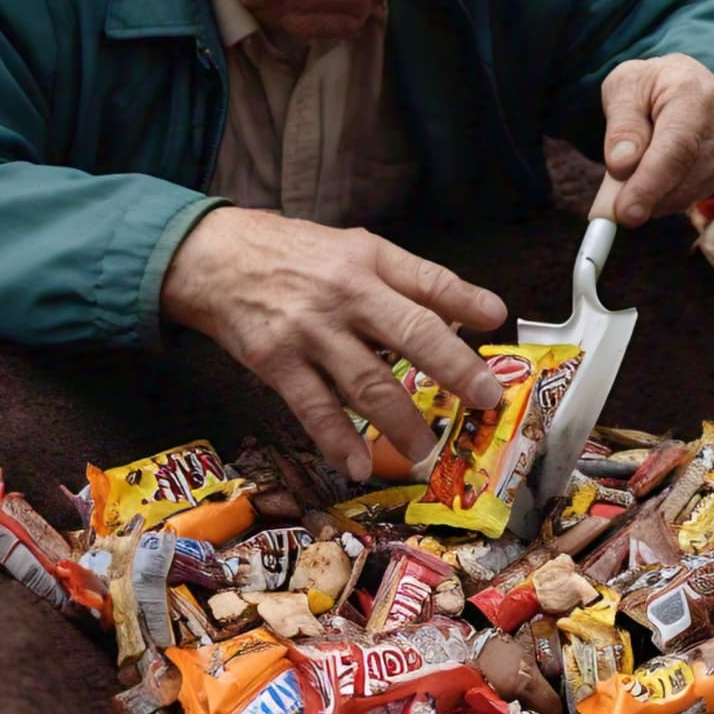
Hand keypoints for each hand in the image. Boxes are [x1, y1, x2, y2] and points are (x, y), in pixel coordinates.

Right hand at [159, 208, 507, 479]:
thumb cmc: (293, 255)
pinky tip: (358, 464)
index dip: (466, 299)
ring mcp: (311, 332)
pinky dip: (337, 439)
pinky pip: (314, 408)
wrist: (215, 259)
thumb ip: (409, 280)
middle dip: (454, 368)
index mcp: (369, 262)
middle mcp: (346, 295)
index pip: (427, 280)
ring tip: (429, 452)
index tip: (498, 320)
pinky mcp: (278, 363)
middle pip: (411, 333)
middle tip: (485, 398)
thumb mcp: (354, 249)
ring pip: (368, 383)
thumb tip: (468, 312)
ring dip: (403, 423)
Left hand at [600, 53, 713, 226]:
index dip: (650, 184)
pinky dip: (660, 201)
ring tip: (624, 183)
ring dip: (650, 200)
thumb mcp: (623, 88)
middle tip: (611, 211)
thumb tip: (622, 166)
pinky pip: (687, 199)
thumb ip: (622, 125)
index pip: (676, 149)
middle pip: (682, 177)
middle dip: (644, 199)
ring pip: (684, 194)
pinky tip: (643, 186)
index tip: (625, 212)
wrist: (680, 82)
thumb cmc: (647, 85)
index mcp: (695, 96)